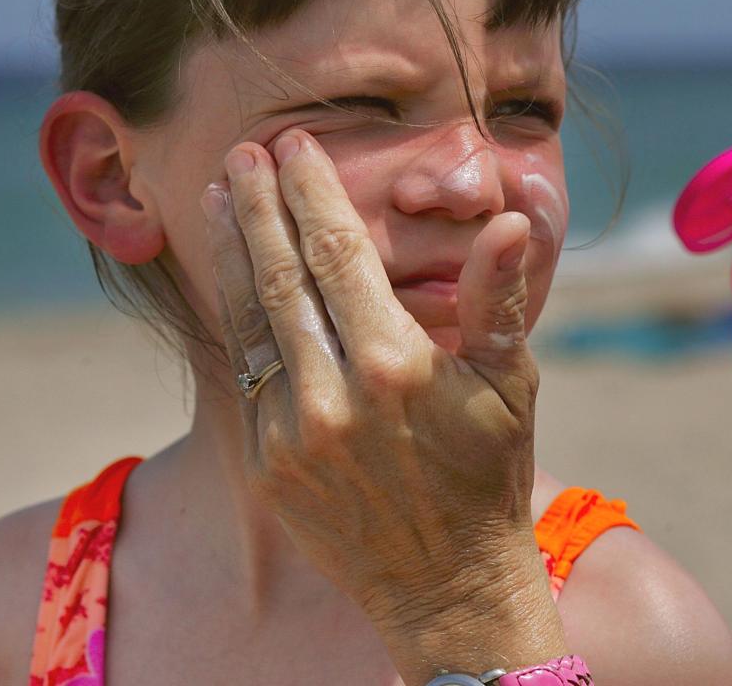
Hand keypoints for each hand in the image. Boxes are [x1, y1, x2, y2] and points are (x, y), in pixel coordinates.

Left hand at [201, 130, 564, 680]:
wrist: (448, 582)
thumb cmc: (489, 474)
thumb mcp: (510, 385)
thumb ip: (496, 298)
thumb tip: (504, 221)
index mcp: (394, 366)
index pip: (340, 255)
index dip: (313, 194)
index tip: (296, 148)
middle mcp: (331, 396)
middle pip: (281, 276)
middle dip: (261, 206)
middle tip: (245, 151)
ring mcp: (289, 435)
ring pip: (250, 320)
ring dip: (233, 252)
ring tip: (221, 196)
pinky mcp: (265, 466)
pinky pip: (247, 375)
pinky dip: (238, 318)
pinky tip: (234, 280)